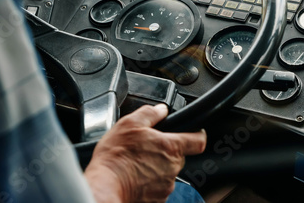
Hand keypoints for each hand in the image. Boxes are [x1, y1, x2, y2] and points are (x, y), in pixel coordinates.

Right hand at [84, 104, 206, 202]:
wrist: (104, 186)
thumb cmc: (116, 157)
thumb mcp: (129, 124)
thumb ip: (150, 113)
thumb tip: (161, 110)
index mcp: (171, 146)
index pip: (199, 140)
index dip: (198, 134)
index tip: (194, 132)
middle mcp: (172, 167)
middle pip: (179, 155)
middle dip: (166, 150)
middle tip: (147, 147)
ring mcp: (165, 185)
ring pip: (167, 171)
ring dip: (156, 166)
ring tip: (136, 162)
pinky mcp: (157, 199)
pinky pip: (157, 186)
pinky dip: (149, 181)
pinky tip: (135, 176)